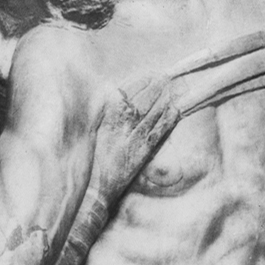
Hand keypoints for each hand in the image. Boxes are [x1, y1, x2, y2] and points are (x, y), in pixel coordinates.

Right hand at [94, 72, 180, 203]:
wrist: (93, 190)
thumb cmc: (89, 162)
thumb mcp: (91, 134)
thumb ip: (102, 116)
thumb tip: (115, 98)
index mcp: (105, 119)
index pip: (125, 94)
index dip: (138, 82)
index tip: (147, 74)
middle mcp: (119, 126)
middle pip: (141, 100)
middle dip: (153, 87)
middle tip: (164, 76)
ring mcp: (132, 139)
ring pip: (151, 114)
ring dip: (163, 99)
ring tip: (173, 88)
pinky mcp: (141, 153)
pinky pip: (157, 132)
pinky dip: (167, 120)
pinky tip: (175, 110)